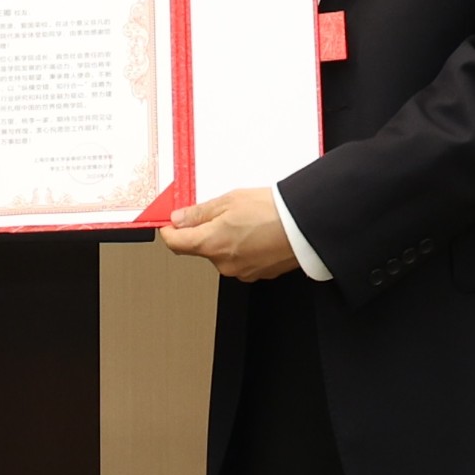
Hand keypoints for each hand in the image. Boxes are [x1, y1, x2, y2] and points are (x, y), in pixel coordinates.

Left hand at [159, 184, 297, 282]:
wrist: (305, 226)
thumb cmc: (273, 211)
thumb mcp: (230, 200)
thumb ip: (200, 213)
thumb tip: (179, 219)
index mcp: (211, 244)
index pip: (174, 243)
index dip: (169, 231)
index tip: (170, 223)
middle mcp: (223, 263)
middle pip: (200, 249)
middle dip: (204, 232)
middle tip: (219, 212)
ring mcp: (241, 272)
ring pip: (222, 254)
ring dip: (226, 240)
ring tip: (245, 221)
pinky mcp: (257, 274)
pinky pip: (241, 260)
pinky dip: (243, 248)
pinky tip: (256, 233)